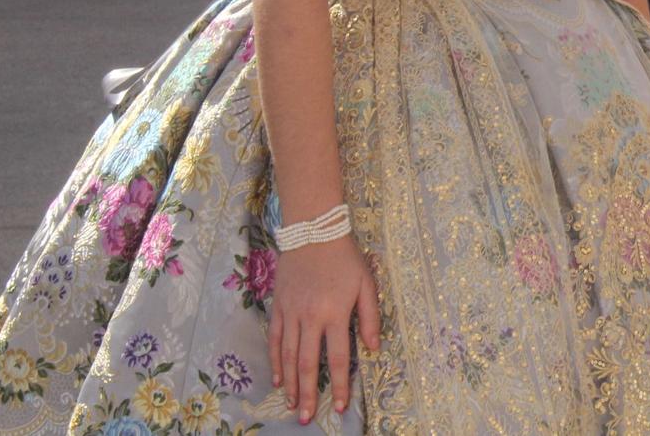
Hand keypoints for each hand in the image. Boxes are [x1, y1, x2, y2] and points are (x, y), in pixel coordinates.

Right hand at [267, 236, 380, 423]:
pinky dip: (275, 362)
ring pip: (288, 356)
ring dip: (290, 384)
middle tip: (306, 418)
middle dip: (308, 394)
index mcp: (335, 314)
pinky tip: (278, 379)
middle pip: (307, 364)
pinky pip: (275, 340)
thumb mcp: (367, 284)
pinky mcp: (278, 307)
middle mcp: (311, 318)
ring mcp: (291, 314)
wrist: (314, 233)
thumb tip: (373, 349)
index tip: (339, 406)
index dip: (338, 385)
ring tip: (292, 405)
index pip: (336, 358)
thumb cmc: (345, 259)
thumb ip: (370, 318)